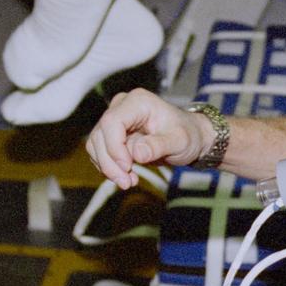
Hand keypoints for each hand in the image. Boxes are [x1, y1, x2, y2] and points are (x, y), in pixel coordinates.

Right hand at [85, 89, 212, 189]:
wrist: (190, 137)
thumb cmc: (187, 135)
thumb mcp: (180, 141)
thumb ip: (159, 146)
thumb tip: (136, 154)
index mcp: (138, 102)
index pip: (112, 122)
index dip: (115, 147)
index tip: (128, 167)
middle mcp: (121, 106)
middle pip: (100, 135)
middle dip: (110, 163)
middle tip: (127, 183)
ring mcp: (114, 120)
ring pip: (96, 145)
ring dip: (108, 167)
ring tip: (129, 182)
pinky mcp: (111, 135)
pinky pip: (99, 152)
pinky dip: (109, 167)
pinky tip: (127, 176)